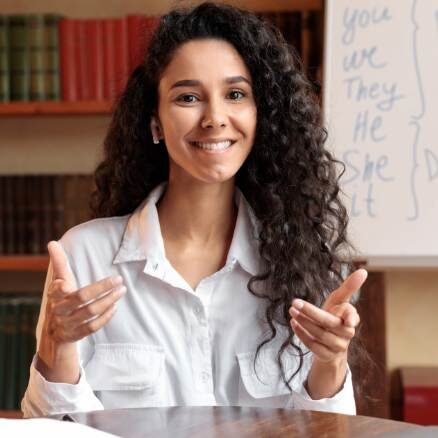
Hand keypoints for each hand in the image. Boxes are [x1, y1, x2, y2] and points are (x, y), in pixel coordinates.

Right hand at [37, 240, 125, 381]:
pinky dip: (105, 316)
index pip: (55, 289)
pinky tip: (115, 306)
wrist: (52, 334)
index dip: (60, 286)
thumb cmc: (59, 300)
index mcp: (53, 295)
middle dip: (101, 288)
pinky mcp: (75, 336)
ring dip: (108, 300)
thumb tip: (52, 242)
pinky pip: (92, 327)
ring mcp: (67, 324)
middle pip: (80, 298)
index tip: (66, 284)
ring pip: (89, 312)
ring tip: (122, 290)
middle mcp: (58, 310)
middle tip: (119, 279)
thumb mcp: (58, 282)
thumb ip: (59, 263)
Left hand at [288, 269, 367, 363]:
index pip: (351, 316)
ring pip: (319, 335)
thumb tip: (363, 271)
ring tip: (292, 311)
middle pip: (328, 323)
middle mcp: (347, 334)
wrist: (331, 343)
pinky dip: (302, 334)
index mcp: (350, 318)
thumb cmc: (336, 315)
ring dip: (303, 322)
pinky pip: (313, 345)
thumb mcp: (340, 300)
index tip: (347, 319)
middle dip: (311, 312)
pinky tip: (294, 323)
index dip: (350, 317)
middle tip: (295, 302)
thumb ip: (349, 287)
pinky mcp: (327, 355)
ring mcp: (337, 346)